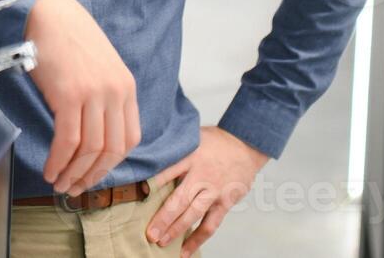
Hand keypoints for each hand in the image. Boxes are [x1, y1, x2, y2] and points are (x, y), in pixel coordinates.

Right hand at [23, 0, 140, 196]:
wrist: (47, 11)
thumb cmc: (68, 35)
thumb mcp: (99, 64)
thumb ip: (104, 94)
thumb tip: (93, 129)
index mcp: (126, 86)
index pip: (130, 138)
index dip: (112, 163)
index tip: (96, 173)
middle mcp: (115, 92)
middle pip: (112, 149)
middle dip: (93, 175)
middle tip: (76, 188)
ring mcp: (93, 94)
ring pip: (91, 150)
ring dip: (74, 173)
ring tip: (59, 183)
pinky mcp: (69, 95)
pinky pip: (68, 140)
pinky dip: (59, 160)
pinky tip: (50, 169)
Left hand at [147, 126, 268, 255]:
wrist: (245, 144)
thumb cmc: (214, 142)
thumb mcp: (191, 138)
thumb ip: (174, 150)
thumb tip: (148, 158)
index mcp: (190, 157)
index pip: (168, 170)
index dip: (153, 182)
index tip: (138, 193)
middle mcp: (201, 176)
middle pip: (179, 199)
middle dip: (163, 217)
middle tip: (149, 232)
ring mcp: (213, 192)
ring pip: (193, 215)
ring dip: (176, 230)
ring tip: (161, 242)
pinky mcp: (224, 203)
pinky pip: (210, 225)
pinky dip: (197, 239)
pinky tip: (185, 250)